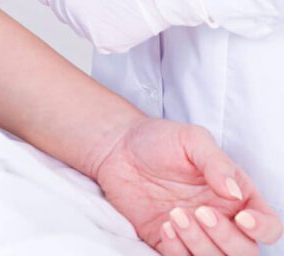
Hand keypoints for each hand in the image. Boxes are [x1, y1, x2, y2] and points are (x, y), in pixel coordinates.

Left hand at [91, 117, 281, 254]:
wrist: (117, 148)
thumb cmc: (160, 139)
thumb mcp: (191, 139)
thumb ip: (216, 163)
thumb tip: (234, 192)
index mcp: (237, 196)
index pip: (267, 225)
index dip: (263, 228)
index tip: (242, 218)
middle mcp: (222, 220)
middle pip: (245, 251)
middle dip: (226, 238)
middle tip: (199, 212)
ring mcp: (196, 234)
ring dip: (200, 245)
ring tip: (175, 215)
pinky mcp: (168, 242)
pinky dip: (178, 251)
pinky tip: (164, 226)